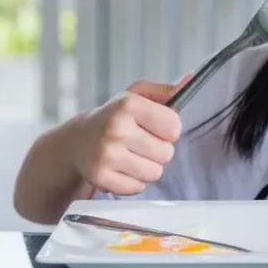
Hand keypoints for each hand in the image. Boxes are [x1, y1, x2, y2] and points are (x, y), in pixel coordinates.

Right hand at [71, 77, 189, 194]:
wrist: (78, 139)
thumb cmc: (115, 116)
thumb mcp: (137, 96)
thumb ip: (166, 91)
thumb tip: (190, 79)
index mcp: (128, 105)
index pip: (174, 127)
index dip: (169, 129)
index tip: (156, 126)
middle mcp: (115, 129)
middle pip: (167, 153)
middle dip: (159, 149)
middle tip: (141, 142)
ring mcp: (106, 155)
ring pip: (154, 173)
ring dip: (148, 167)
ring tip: (132, 155)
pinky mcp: (100, 177)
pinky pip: (137, 188)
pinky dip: (133, 181)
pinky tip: (122, 167)